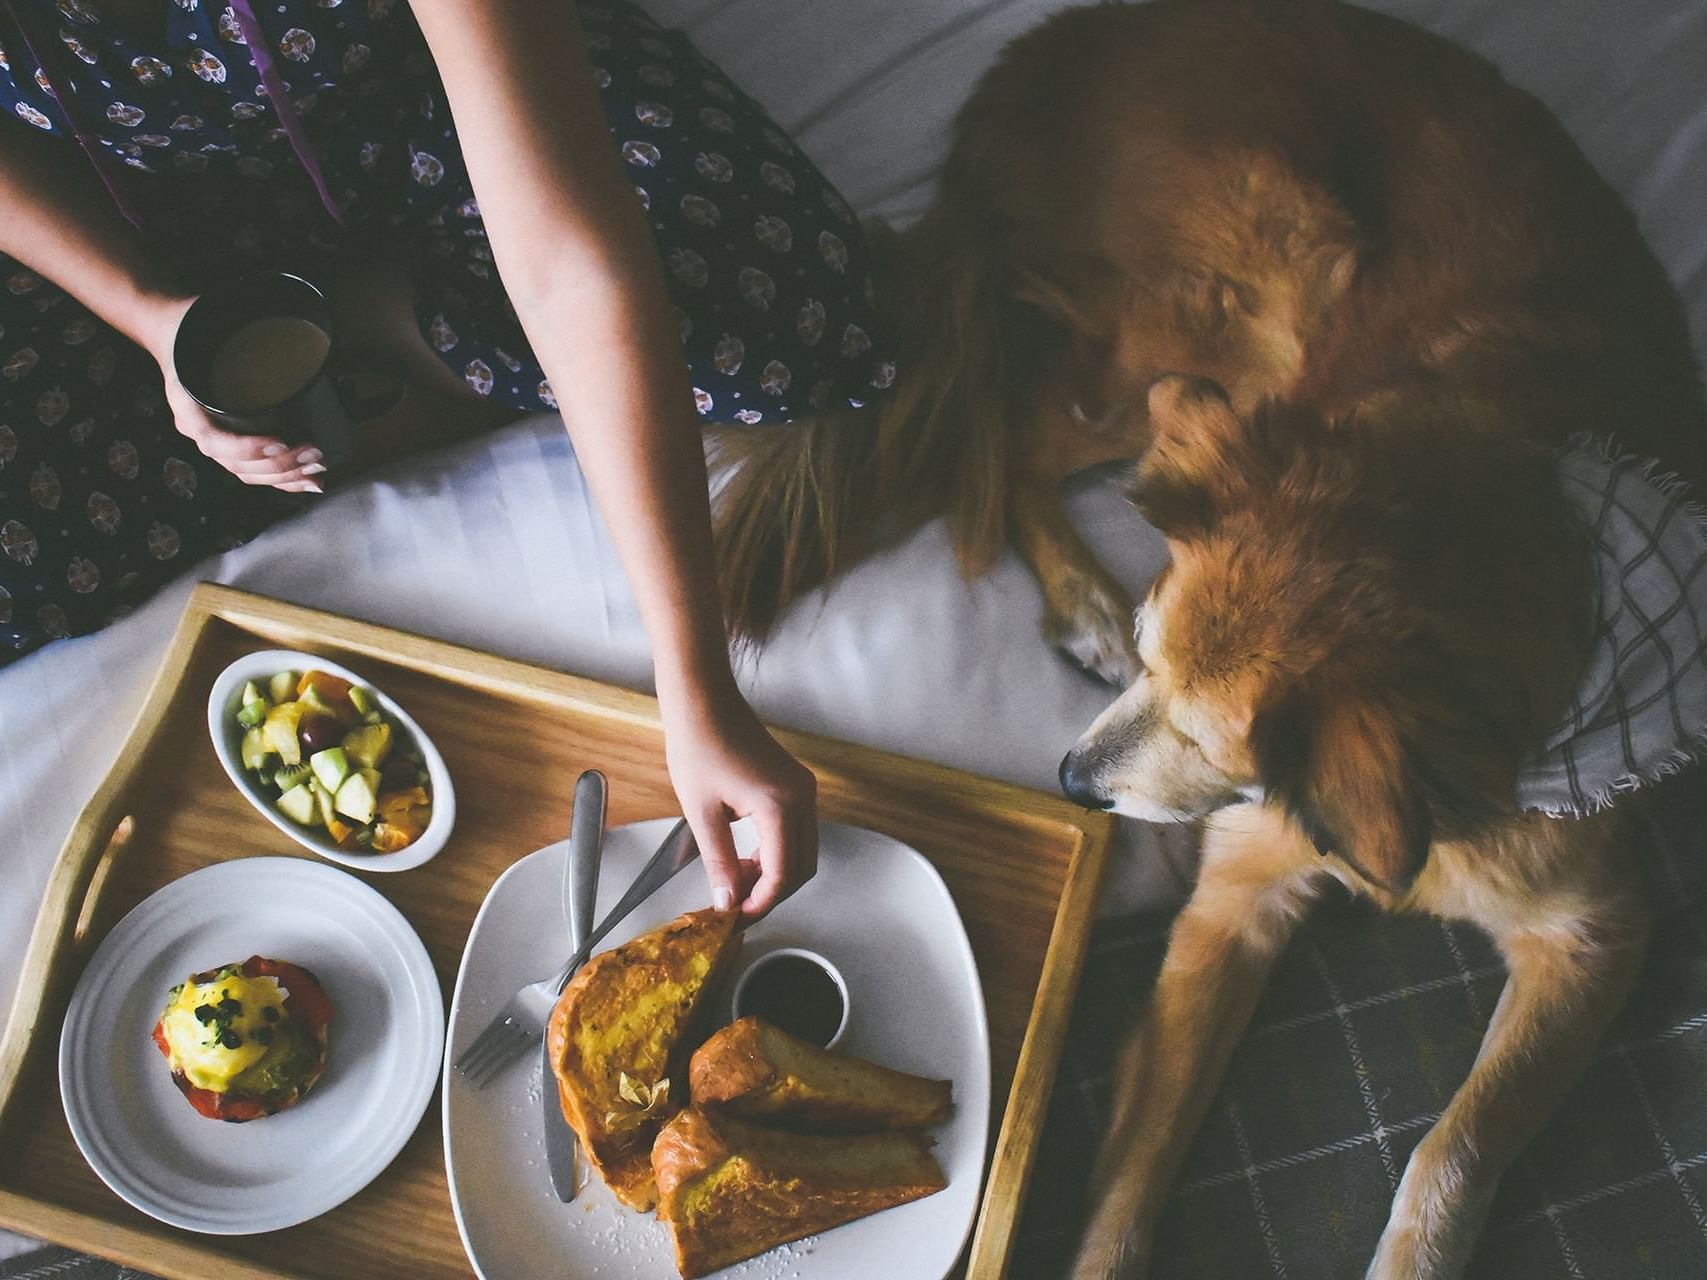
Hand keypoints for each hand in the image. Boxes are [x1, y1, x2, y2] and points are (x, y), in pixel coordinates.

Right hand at [143, 296, 327, 492]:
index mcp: (188, 406)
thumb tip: (301, 326)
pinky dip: (281, 480)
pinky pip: (253, 472)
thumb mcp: (209, 324)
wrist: (174, 331)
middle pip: (237, 465)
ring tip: (318, 471)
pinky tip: (308, 483)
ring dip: (285, 477)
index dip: (249, 448)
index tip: (282, 441)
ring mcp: (213, 438)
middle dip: (280, 465)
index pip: (214, 440)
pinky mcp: (230, 440)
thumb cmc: (196, 327)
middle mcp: (198, 429)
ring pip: (247, 474)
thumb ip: (247, 328)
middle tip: (315, 452)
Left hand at [662, 683, 818, 923]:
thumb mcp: (702, 813)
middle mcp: (802, 797)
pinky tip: (746, 856)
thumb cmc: (698, 746)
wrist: (703, 702)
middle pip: (802, 867)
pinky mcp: (796, 784)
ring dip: (775, 873)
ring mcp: (803, 789)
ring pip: (803, 851)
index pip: (783, 874)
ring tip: (735, 881)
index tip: (736, 918)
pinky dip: (777, 852)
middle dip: (772, 893)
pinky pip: (797, 831)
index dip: (761, 903)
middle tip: (737, 907)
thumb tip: (727, 903)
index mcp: (780, 806)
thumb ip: (719, 863)